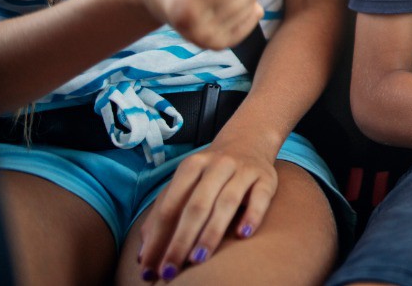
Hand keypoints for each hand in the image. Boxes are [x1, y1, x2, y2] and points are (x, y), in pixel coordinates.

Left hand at [137, 133, 278, 279]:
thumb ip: (163, 215)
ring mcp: (243, 170)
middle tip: (170, 271)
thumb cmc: (210, 173)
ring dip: (211, 232)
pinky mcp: (266, 178)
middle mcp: (217, 165)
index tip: (150, 269)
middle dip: (180, 240)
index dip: (158, 238)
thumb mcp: (185, 183)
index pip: (170, 206)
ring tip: (198, 259)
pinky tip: (243, 234)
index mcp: (191, 166)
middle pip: (196, 205)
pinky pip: (260, 197)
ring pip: (227, 202)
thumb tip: (145, 256)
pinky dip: (252, 216)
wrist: (249, 141)